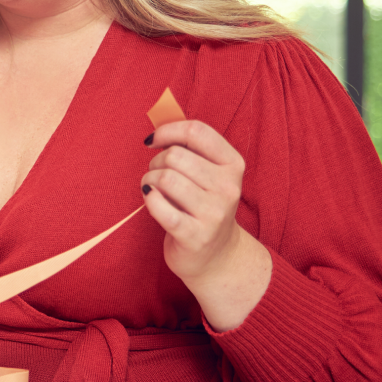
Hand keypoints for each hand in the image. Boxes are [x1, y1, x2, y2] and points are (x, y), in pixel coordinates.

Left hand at [142, 120, 270, 328]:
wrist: (216, 257)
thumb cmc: (203, 207)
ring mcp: (214, 213)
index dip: (167, 131)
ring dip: (149, 181)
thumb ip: (189, 148)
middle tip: (156, 175)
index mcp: (233, 165)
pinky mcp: (195, 235)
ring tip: (153, 189)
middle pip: (175, 155)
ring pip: (165, 178)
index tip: (152, 141)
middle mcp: (228, 188)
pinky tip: (152, 201)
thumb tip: (158, 124)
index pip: (197, 131)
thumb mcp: (208, 175)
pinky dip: (149, 200)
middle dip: (156, 162)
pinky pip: (158, 205)